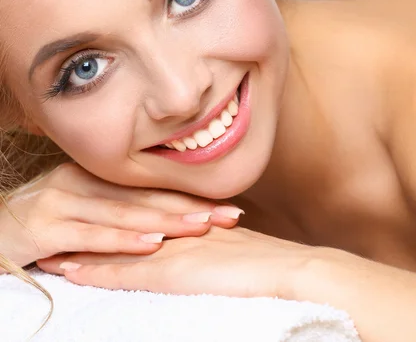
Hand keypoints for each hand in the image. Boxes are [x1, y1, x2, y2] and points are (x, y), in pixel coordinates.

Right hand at [0, 163, 242, 271]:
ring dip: (167, 221)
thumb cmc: (45, 221)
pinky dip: (124, 241)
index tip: (228, 204)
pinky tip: (153, 245)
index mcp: (97, 177)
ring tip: (203, 226)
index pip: (153, 188)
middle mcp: (83, 183)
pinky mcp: (45, 227)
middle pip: (146, 198)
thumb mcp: (84, 207)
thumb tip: (169, 220)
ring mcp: (63, 202)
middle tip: (229, 215)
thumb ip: (122, 208)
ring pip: (125, 214)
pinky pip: (92, 235)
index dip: (192, 197)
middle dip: (191, 207)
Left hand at [37, 227, 319, 299]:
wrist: (292, 271)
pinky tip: (70, 271)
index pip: (149, 213)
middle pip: (126, 224)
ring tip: (54, 246)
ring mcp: (174, 249)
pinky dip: (94, 271)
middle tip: (63, 218)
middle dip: (93, 223)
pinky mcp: (172, 273)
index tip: (95, 210)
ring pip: (117, 245)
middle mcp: (180, 230)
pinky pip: (123, 272)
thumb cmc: (277, 264)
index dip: (119, 211)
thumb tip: (215, 240)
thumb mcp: (244, 247)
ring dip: (83, 246)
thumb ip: (223, 241)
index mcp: (197, 221)